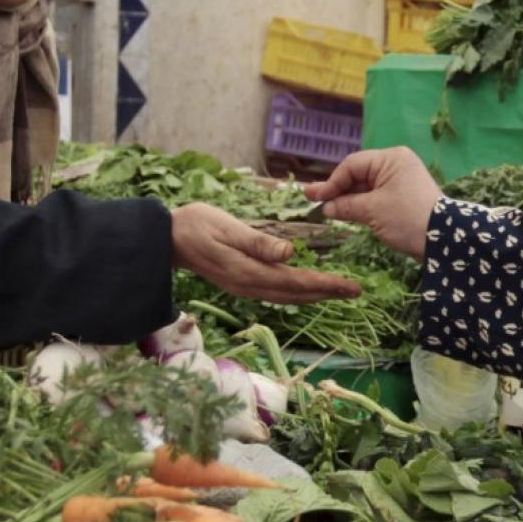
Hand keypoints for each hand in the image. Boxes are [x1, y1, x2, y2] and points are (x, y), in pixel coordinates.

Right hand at [169, 203, 361, 304]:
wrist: (166, 239)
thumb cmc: (195, 225)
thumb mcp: (226, 227)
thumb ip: (258, 241)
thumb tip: (290, 252)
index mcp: (248, 272)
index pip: (295, 281)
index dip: (325, 284)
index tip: (350, 285)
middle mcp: (248, 286)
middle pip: (296, 294)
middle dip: (327, 292)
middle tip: (356, 290)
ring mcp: (244, 288)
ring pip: (287, 296)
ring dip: (315, 295)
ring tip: (340, 291)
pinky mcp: (241, 284)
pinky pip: (277, 293)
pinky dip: (298, 293)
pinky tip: (308, 289)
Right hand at [305, 148, 442, 260]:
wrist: (444, 241)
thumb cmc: (406, 218)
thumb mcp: (372, 211)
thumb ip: (346, 205)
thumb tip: (326, 207)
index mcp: (391, 159)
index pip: (352, 165)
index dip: (332, 182)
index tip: (316, 198)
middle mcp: (396, 165)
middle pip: (358, 175)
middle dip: (336, 189)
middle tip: (310, 198)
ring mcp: (401, 181)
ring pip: (366, 188)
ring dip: (347, 199)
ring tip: (324, 209)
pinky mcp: (403, 198)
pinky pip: (376, 197)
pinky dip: (361, 205)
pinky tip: (344, 213)